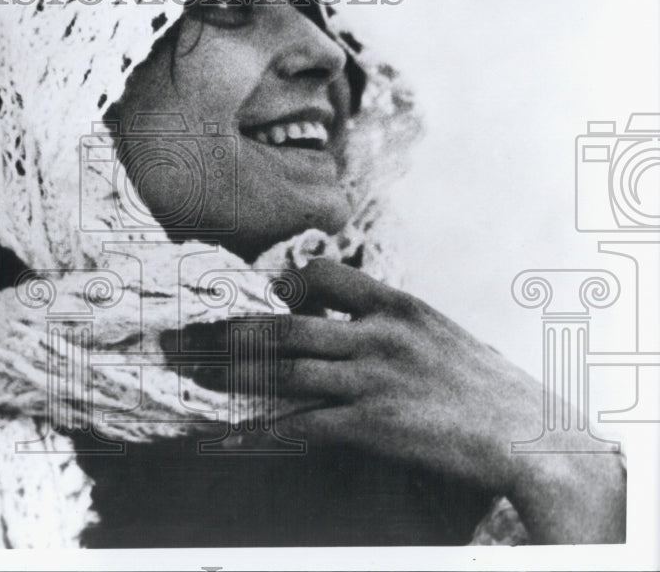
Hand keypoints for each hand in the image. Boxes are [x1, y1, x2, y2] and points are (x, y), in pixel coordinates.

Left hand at [165, 258, 625, 542]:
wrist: (532, 437)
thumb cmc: (489, 389)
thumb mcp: (442, 336)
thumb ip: (393, 324)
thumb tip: (349, 323)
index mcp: (397, 304)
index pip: (321, 273)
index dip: (280, 286)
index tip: (256, 301)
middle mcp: (377, 334)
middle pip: (282, 325)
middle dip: (222, 331)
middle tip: (177, 336)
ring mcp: (372, 378)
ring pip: (281, 369)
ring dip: (225, 374)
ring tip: (184, 374)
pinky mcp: (372, 424)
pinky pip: (298, 423)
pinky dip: (255, 428)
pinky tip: (225, 432)